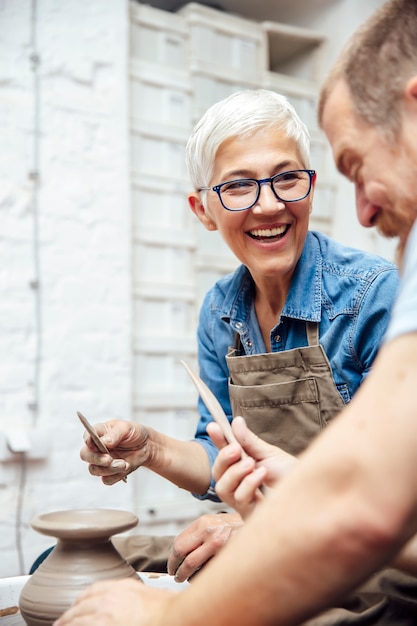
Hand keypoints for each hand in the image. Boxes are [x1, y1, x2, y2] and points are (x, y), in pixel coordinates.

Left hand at [53, 578, 173, 625]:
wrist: (175, 618)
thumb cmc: (168, 610)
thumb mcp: (148, 594)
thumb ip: (133, 595)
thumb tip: (133, 604)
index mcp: (119, 588)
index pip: (91, 591)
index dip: (81, 600)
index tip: (76, 606)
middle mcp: (108, 600)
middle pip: (79, 606)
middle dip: (69, 615)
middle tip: (60, 622)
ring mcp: (103, 618)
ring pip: (76, 621)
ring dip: (66, 624)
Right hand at [80, 420, 149, 484]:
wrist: (146, 446)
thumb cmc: (134, 433)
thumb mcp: (126, 428)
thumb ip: (115, 434)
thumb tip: (105, 442)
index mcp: (98, 433)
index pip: (87, 436)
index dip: (87, 440)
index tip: (92, 442)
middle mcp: (96, 448)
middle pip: (85, 455)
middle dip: (96, 459)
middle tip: (109, 459)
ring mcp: (101, 461)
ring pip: (94, 470)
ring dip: (109, 469)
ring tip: (124, 463)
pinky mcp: (109, 473)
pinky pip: (106, 479)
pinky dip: (115, 476)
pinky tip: (125, 467)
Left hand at [167, 512, 242, 581]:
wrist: (258, 524)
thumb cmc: (238, 525)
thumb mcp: (216, 521)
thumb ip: (200, 532)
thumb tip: (183, 549)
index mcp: (203, 522)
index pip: (178, 541)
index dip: (172, 556)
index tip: (171, 564)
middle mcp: (208, 531)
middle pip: (181, 551)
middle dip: (174, 566)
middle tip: (173, 574)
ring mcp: (217, 543)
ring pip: (191, 564)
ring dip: (184, 575)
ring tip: (182, 579)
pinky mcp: (226, 555)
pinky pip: (207, 570)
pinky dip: (201, 577)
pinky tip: (200, 580)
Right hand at [208, 416, 295, 518]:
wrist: (308, 493)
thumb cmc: (288, 475)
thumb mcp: (269, 453)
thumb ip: (249, 441)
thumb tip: (236, 421)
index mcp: (241, 466)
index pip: (223, 453)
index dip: (216, 440)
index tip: (213, 426)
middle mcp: (238, 483)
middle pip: (217, 473)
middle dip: (223, 458)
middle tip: (235, 449)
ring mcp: (243, 500)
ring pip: (223, 488)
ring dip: (235, 473)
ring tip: (252, 464)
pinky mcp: (250, 512)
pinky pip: (239, 499)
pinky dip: (248, 484)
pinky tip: (262, 475)